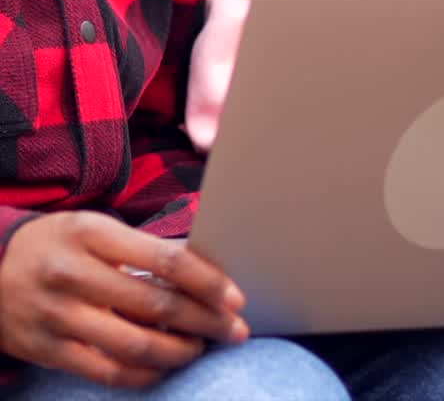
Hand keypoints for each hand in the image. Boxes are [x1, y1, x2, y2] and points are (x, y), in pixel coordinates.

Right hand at [0, 211, 246, 387]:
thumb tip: (201, 267)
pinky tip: (165, 366)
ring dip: (178, 351)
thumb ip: (141, 248)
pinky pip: (108, 372)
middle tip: (234, 329)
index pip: (164, 259)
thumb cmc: (56, 244)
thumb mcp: (93, 227)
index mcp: (92, 234)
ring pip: (135, 345)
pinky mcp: (50, 351)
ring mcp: (60, 316)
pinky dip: (144, 374)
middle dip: (204, 320)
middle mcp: (75, 274)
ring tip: (201, 347)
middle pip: (155, 305)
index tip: (234, 296)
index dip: (206, 281)